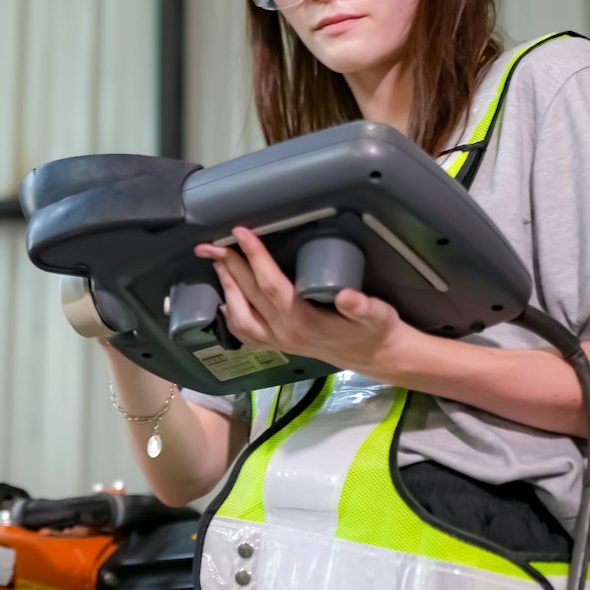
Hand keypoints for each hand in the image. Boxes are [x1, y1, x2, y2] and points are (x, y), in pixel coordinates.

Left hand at [196, 227, 414, 374]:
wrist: (374, 356)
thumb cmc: (374, 330)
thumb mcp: (378, 315)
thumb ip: (362, 307)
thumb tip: (347, 296)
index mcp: (305, 321)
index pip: (271, 284)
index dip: (255, 257)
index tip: (241, 233)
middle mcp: (285, 332)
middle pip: (248, 295)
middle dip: (229, 266)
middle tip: (212, 244)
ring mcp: (277, 341)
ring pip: (239, 316)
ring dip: (226, 287)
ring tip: (217, 264)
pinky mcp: (276, 345)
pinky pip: (243, 334)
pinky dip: (229, 316)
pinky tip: (225, 300)